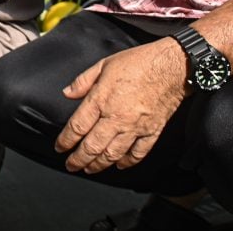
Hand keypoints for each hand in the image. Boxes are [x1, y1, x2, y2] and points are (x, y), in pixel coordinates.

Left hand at [55, 38, 187, 173]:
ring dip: (99, 164)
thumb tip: (67, 93)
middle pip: (92, 146)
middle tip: (71, 165)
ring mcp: (135, 127)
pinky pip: (138, 152)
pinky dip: (128, 162)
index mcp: (101, 100)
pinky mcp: (152, 131)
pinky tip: (119, 164)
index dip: (65, 140)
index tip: (60, 147)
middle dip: (79, 159)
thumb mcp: (104, 64)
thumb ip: (83, 81)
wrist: (172, 66)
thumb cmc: (139, 62)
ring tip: (90, 169)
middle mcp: (116, 117)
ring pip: (113, 154)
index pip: (77, 127)